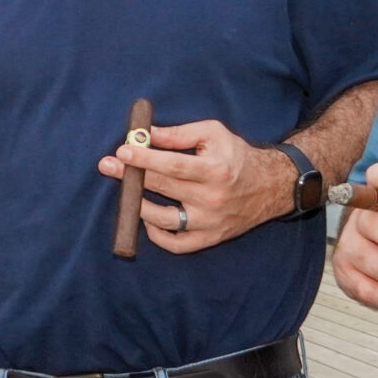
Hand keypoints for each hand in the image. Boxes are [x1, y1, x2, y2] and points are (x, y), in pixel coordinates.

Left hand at [96, 118, 293, 253]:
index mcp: (215, 170)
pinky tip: (148, 218)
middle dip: (132, 176)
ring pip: (165, 220)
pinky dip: (157, 234)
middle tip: (108, 165)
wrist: (270, 186)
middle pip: (164, 188)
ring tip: (128, 192)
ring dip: (139, 206)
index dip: (145, 159)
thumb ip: (179, 134)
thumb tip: (145, 134)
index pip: (173, 165)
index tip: (122, 151)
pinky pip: (177, 244)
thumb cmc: (236, 156)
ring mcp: (210, 222)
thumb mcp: (213, 134)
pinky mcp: (210, 238)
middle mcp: (212, 198)